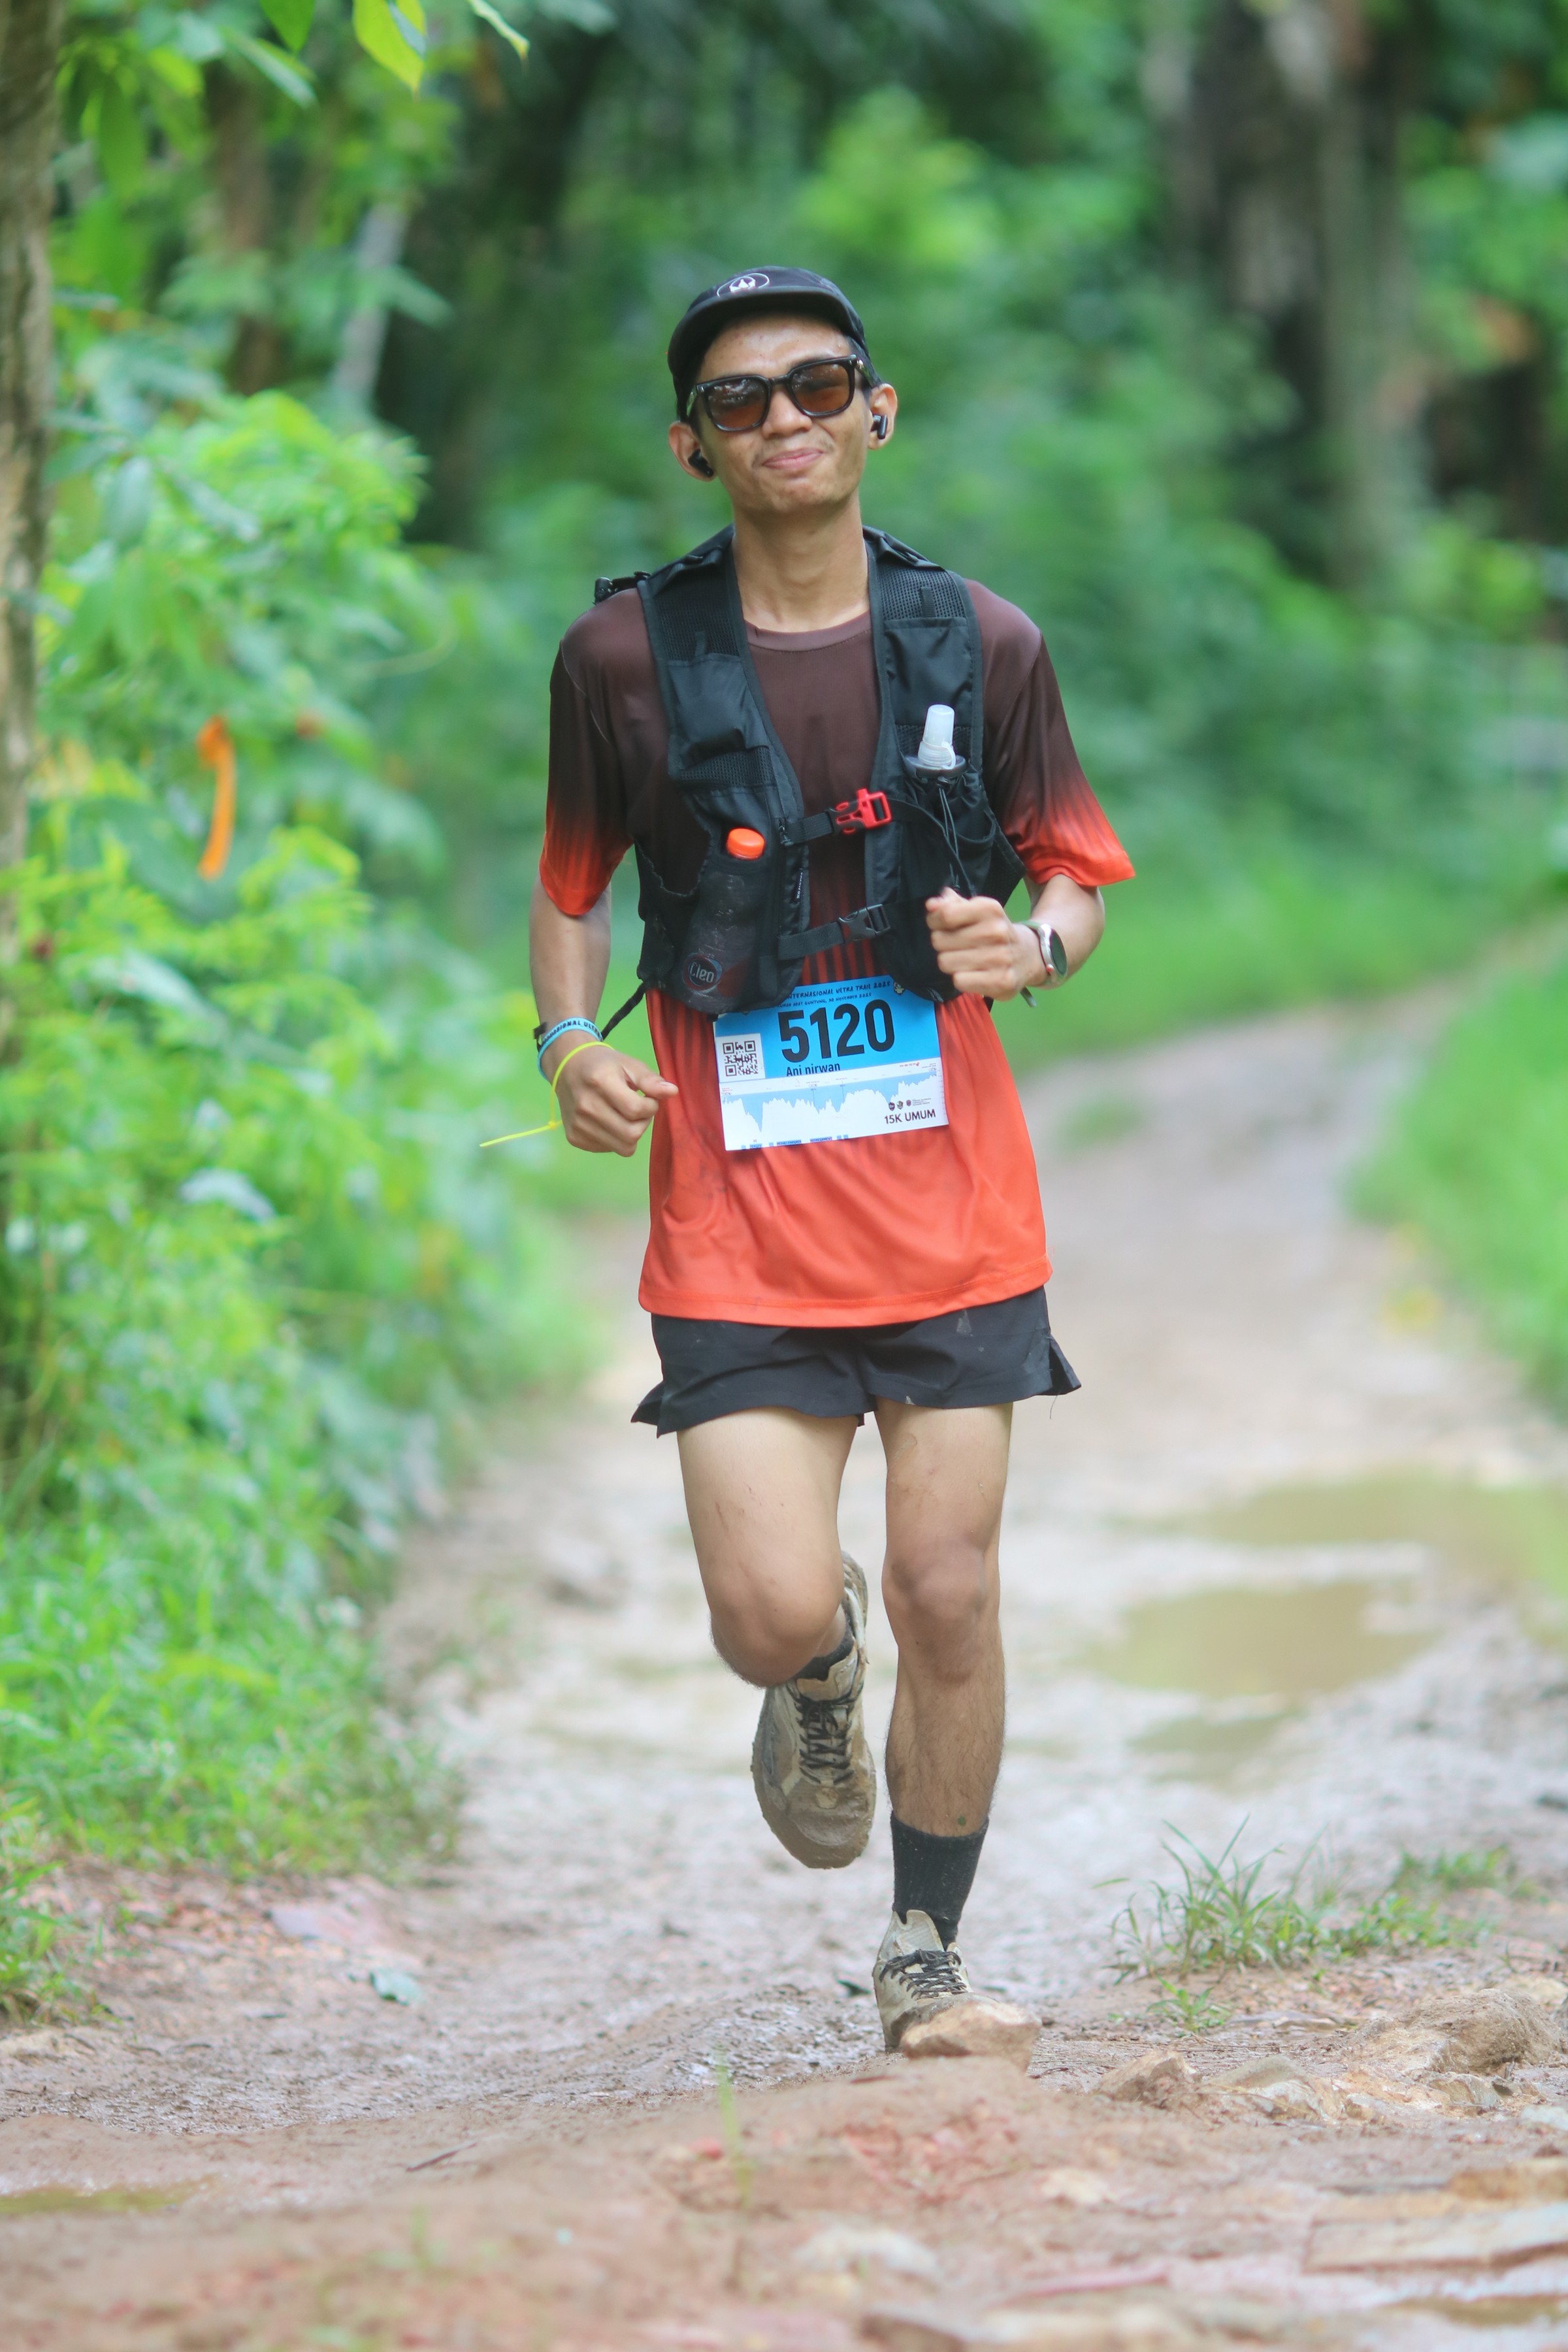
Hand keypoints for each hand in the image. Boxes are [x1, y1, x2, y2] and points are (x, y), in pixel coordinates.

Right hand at [545, 1041, 678, 1155]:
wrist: (567, 1068)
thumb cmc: (604, 1065)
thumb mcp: (629, 1064)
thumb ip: (650, 1080)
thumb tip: (672, 1092)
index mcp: (600, 1082)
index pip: (636, 1110)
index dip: (650, 1107)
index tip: (647, 1098)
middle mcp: (585, 1106)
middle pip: (631, 1135)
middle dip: (643, 1123)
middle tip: (639, 1109)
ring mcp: (578, 1125)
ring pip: (622, 1147)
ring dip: (631, 1133)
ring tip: (624, 1115)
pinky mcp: (574, 1138)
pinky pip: (608, 1149)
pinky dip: (615, 1138)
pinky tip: (609, 1121)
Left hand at [924, 889, 1045, 999]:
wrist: (1028, 955)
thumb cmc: (993, 931)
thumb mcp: (976, 911)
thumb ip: (950, 905)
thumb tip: (931, 905)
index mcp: (990, 909)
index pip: (945, 915)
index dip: (935, 921)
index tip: (941, 925)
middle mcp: (996, 931)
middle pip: (940, 941)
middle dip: (943, 944)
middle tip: (958, 945)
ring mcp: (1000, 958)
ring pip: (946, 962)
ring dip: (950, 962)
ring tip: (965, 959)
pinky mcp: (1001, 982)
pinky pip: (958, 981)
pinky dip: (961, 978)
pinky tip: (973, 973)